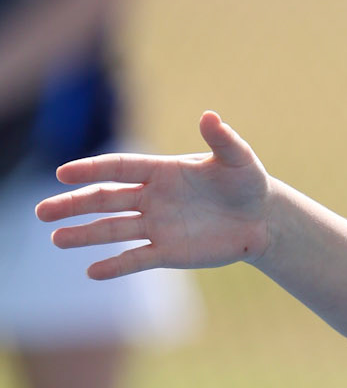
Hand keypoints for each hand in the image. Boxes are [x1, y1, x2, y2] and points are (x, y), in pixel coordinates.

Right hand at [35, 112, 271, 278]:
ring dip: (84, 235)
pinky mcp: (169, 252)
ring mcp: (158, 226)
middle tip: (42, 211)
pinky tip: (92, 272)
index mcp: (163, 171)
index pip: (119, 168)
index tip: (63, 174)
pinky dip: (115, 266)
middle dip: (73, 205)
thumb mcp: (239, 159)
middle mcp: (153, 198)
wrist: (262, 219)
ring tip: (57, 239)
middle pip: (105, 200)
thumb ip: (223, 139)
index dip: (91, 170)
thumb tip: (209, 115)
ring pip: (113, 230)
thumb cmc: (248, 182)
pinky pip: (136, 259)